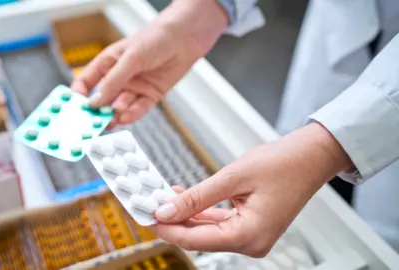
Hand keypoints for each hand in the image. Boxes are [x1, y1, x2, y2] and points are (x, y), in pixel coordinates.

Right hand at [71, 0, 228, 128]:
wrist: (185, 38)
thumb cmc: (155, 38)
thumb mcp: (130, 58)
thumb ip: (113, 81)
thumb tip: (95, 102)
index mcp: (107, 63)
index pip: (86, 82)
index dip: (79, 95)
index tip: (75, 109)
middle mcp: (119, 77)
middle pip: (102, 99)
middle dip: (96, 112)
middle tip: (90, 125)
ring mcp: (134, 87)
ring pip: (119, 107)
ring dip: (113, 115)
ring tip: (109, 122)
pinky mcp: (150, 95)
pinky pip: (138, 109)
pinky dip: (131, 115)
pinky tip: (125, 118)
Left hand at [150, 123, 352, 256]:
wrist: (311, 156)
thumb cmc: (283, 163)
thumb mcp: (232, 178)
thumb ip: (197, 197)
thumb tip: (168, 210)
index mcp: (249, 236)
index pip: (195, 239)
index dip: (167, 228)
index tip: (147, 215)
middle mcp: (251, 242)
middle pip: (200, 237)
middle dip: (174, 220)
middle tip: (150, 204)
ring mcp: (252, 236)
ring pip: (207, 230)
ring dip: (185, 214)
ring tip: (163, 197)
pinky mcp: (251, 225)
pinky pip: (218, 223)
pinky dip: (200, 211)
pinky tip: (184, 197)